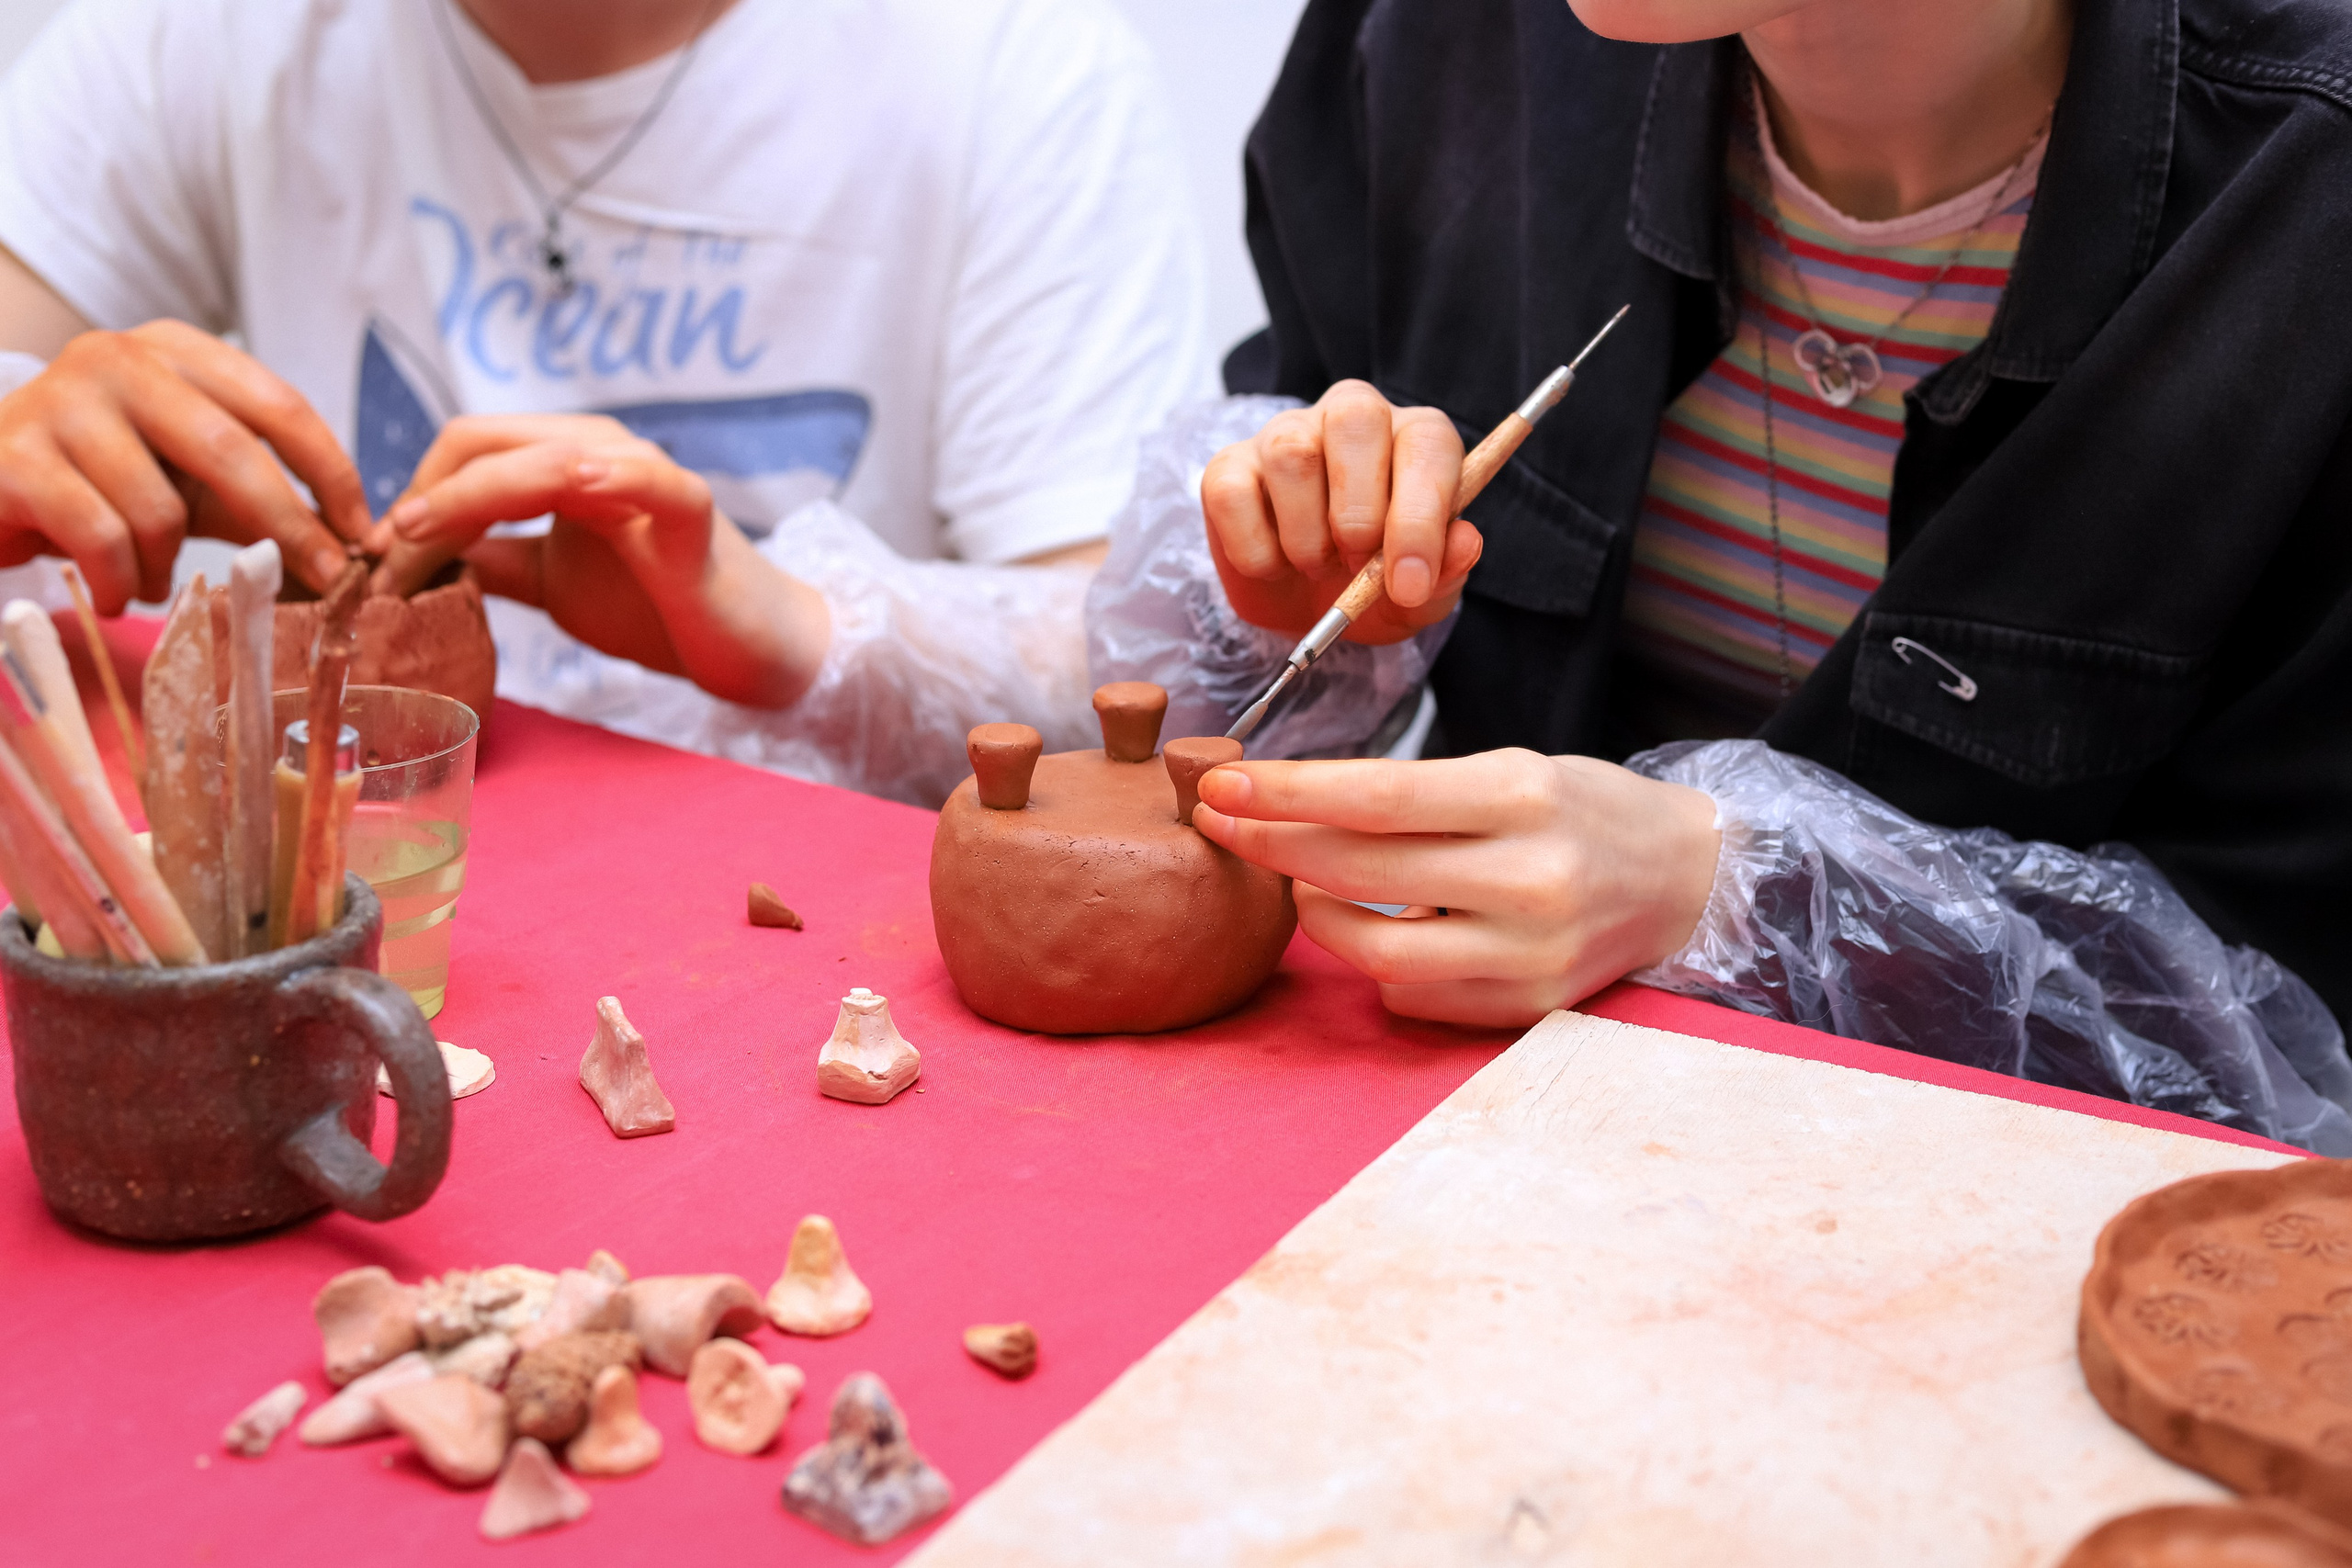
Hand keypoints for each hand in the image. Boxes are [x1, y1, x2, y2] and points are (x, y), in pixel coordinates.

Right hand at [0, 321, 370, 606]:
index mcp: (176, 350)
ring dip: (171, 567)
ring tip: (154, 580)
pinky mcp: (14, 457)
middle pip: (232, 452)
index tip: (363, 531)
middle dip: (289, 527)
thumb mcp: (190, 476)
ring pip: (160, 509)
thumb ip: (263, 494)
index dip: (331, 472)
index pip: (278, 403)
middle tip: (326, 579)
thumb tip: (356, 543)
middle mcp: (118, 359)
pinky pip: (102, 536)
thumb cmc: (102, 480)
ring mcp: (61, 402)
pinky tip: (117, 590)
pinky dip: (123, 580)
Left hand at [378, 414, 828, 707]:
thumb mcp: (548, 581)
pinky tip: (569, 487)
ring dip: (469, 495)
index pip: (465, 448)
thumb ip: (492, 558)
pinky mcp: (689, 508)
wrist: (745, 646)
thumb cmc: (656, 608)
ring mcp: (645, 472)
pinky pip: (642, 478)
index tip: (370, 558)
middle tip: (380, 560)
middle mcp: (598, 448)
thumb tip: (411, 555)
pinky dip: (601, 477)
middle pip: (485, 438)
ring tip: (420, 540)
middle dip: (420, 494)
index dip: (410, 494)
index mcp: (562, 460)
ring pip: (542, 456)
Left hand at [1193, 749, 1721, 1026]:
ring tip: (1306, 886)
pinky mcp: (1526, 1008)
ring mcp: (1530, 955)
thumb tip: (1285, 808)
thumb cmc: (1575, 811)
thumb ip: (1412, 795)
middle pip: (1358, 872)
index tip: (1221, 787)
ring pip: (1373, 952)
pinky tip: (1380, 931)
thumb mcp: (1509, 770)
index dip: (1284, 795)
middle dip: (1270, 847)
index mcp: (1521, 797)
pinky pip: (1410, 997)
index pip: (1375, 797)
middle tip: (1221, 825)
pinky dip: (1375, 966)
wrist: (1680, 878)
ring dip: (1314, 916)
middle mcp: (1529, 879)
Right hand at [1200, 380, 1483, 642]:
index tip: (1408, 582)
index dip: (1420, 513)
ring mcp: (1284, 435)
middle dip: (1358, 510)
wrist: (1307, 612)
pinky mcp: (1229, 467)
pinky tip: (1274, 563)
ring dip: (1306, 538)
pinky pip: (1233, 494)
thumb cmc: (1373, 586)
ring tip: (1317, 566)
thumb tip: (1464, 542)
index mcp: (1412, 439)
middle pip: (1354, 419)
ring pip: (1292, 457)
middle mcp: (1350, 420)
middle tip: (1356, 564)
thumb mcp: (1420, 594)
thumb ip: (1446, 570)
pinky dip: (1255, 551)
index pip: (1426, 444)